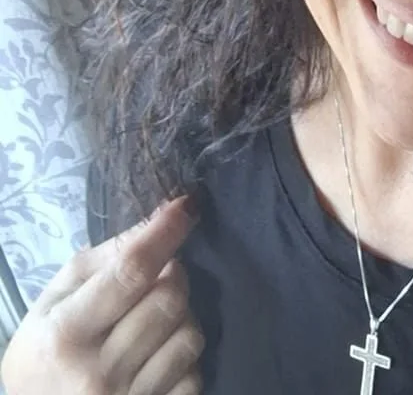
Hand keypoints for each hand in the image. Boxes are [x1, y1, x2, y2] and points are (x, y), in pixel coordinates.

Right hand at [1, 196, 202, 394]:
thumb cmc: (47, 356)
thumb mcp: (53, 304)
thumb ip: (103, 260)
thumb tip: (160, 219)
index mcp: (65, 335)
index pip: (131, 272)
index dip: (165, 233)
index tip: (186, 207)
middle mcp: (97, 373)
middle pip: (170, 297)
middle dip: (173, 276)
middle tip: (159, 278)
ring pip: (190, 334)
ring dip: (181, 319)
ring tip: (153, 325)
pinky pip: (195, 374)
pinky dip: (183, 361)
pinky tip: (156, 362)